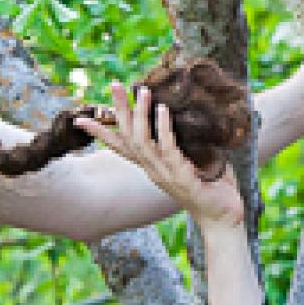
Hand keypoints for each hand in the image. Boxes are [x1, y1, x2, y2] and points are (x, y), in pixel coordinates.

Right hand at [75, 82, 245, 231]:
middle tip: (115, 85)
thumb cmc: (210, 188)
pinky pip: (168, 149)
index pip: (120, 147)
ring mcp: (165, 174)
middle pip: (128, 137)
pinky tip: (163, 110)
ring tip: (143, 92)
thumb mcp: (191, 161)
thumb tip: (188, 114)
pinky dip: (164, 128)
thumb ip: (183, 144)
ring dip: (141, 115)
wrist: (223, 219)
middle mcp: (153, 170)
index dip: (101, 133)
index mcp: (152, 166)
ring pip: (143, 142)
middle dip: (120, 111)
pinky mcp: (182, 177)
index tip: (80, 119)